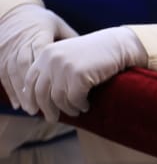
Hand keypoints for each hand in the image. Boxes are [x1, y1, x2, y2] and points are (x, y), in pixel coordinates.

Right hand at [0, 3, 75, 106]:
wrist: (14, 11)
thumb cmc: (42, 20)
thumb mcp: (58, 25)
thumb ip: (71, 39)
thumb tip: (91, 56)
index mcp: (39, 35)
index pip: (45, 58)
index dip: (51, 75)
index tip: (59, 90)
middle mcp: (21, 43)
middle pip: (28, 69)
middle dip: (34, 90)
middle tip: (44, 108)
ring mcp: (8, 50)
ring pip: (14, 75)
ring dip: (22, 95)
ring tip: (33, 111)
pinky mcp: (0, 56)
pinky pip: (4, 76)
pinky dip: (11, 91)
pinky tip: (18, 105)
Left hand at [22, 26, 147, 121]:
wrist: (120, 44)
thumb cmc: (95, 53)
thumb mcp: (68, 56)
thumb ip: (51, 70)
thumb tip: (37, 97)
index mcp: (46, 53)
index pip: (30, 80)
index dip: (30, 98)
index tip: (33, 110)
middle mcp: (52, 59)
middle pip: (41, 93)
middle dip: (46, 109)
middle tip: (52, 119)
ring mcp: (65, 67)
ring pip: (58, 99)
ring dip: (67, 109)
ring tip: (75, 111)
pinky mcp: (79, 75)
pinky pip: (74, 99)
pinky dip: (80, 106)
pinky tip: (85, 106)